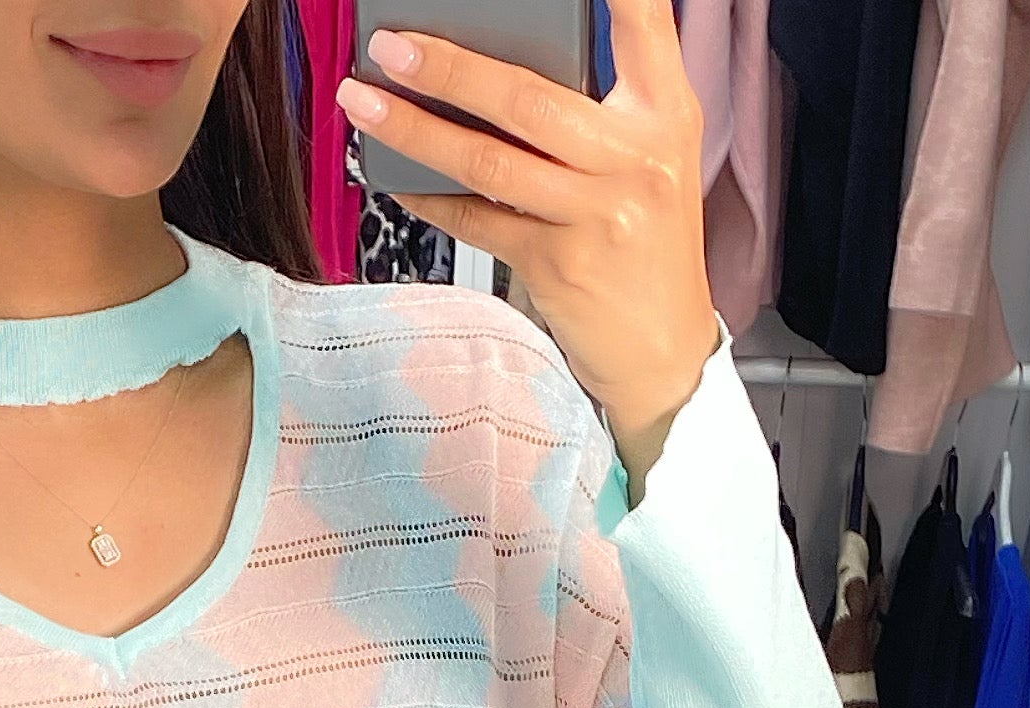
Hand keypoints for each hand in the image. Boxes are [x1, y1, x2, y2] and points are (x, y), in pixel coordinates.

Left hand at [340, 0, 718, 482]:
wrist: (665, 352)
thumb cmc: (647, 243)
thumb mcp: (652, 157)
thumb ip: (601, 107)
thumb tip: (503, 59)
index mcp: (664, 112)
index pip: (642, 21)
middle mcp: (635, 157)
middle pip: (527, 98)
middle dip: (449, 68)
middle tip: (391, 46)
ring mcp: (596, 214)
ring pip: (489, 161)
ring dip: (416, 130)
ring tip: (364, 101)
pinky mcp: (559, 266)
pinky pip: (479, 221)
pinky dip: (431, 198)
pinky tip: (394, 176)